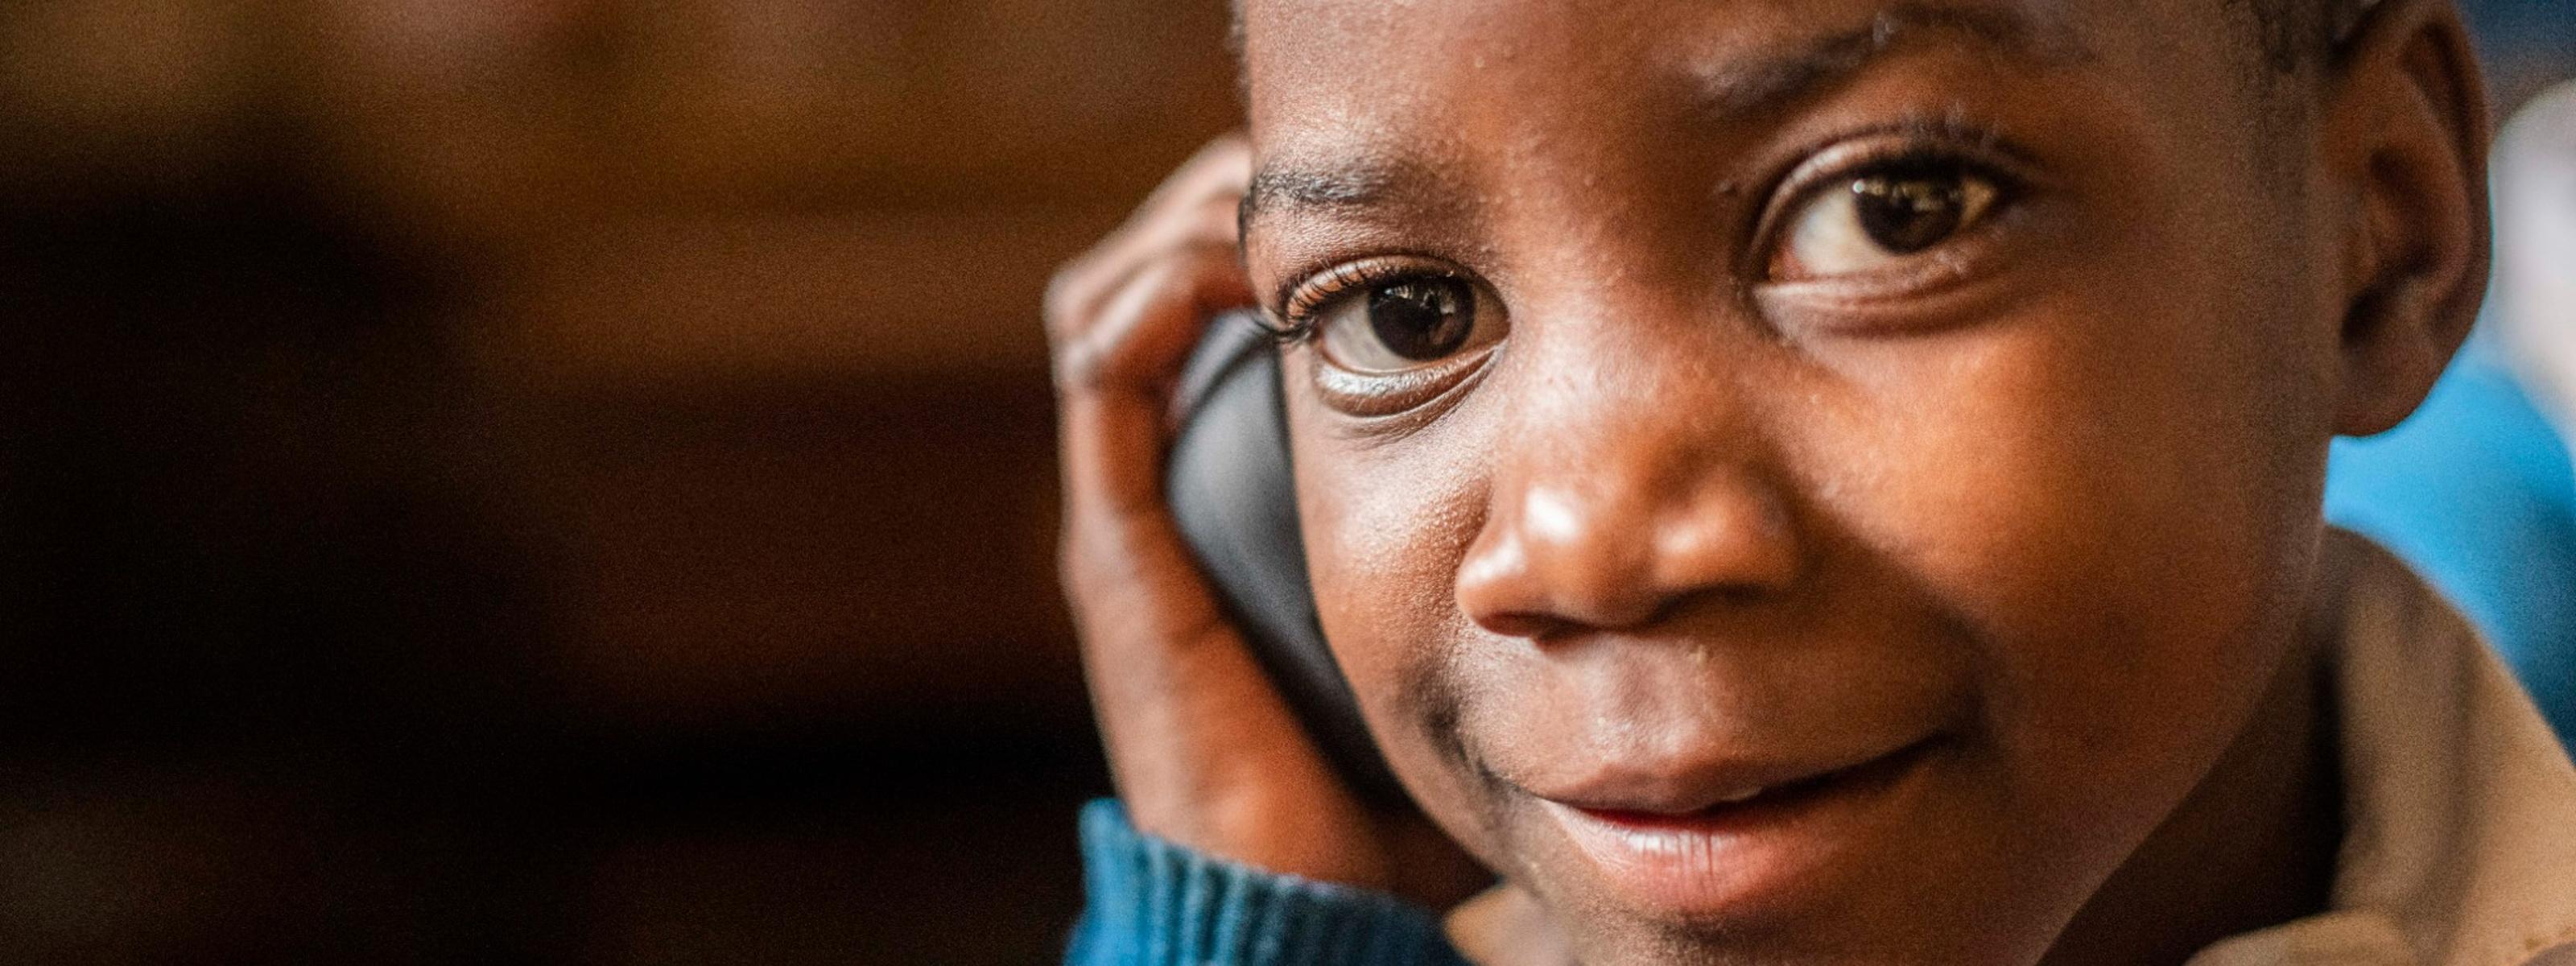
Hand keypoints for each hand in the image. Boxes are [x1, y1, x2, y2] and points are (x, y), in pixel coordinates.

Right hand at [1044, 135, 1486, 905]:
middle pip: (1152, 287)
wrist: (1290, 909)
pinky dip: (1151, 297)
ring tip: (1274, 207)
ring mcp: (1130, 515)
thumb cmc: (1378, 802)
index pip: (1213, 324)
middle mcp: (1162, 495)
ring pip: (1111, 304)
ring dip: (1185, 231)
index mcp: (1226, 509)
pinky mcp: (1115, 545)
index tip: (1380, 217)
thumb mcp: (1452, 653)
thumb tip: (1625, 541)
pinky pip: (1101, 372)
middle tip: (1322, 188)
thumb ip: (1495, 589)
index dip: (1279, 250)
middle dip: (1228, 212)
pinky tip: (1235, 274)